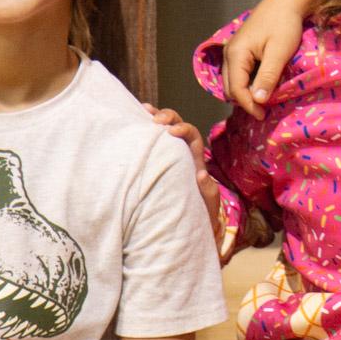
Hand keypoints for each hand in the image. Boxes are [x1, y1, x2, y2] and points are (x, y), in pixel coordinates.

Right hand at [142, 103, 221, 244]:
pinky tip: (132, 124)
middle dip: (169, 117)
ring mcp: (169, 159)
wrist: (191, 229)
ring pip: (164, 133)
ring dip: (155, 118)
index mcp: (196, 161)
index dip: (184, 130)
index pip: (193, 138)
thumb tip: (202, 173)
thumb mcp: (208, 204)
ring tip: (142, 110)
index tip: (172, 131)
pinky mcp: (155, 166)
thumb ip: (208, 190)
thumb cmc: (201, 215)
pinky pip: (151, 146)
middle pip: (178, 127)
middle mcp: (183, 156)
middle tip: (155, 119)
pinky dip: (143, 133)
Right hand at [223, 0, 311, 117]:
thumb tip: (258, 101)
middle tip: (265, 110)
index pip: (236, 89)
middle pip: (230, 87)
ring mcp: (233, 50)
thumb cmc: (285, 24)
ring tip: (264, 100)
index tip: (264, 116)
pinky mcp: (241, 48)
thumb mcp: (279, 53)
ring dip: (245, 92)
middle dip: (245, 101)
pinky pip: (238, 72)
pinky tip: (262, 85)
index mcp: (236, 54)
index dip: (249, 105)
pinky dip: (247, 82)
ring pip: (233, 80)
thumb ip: (267, 77)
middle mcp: (229, 53)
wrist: (287, 0)